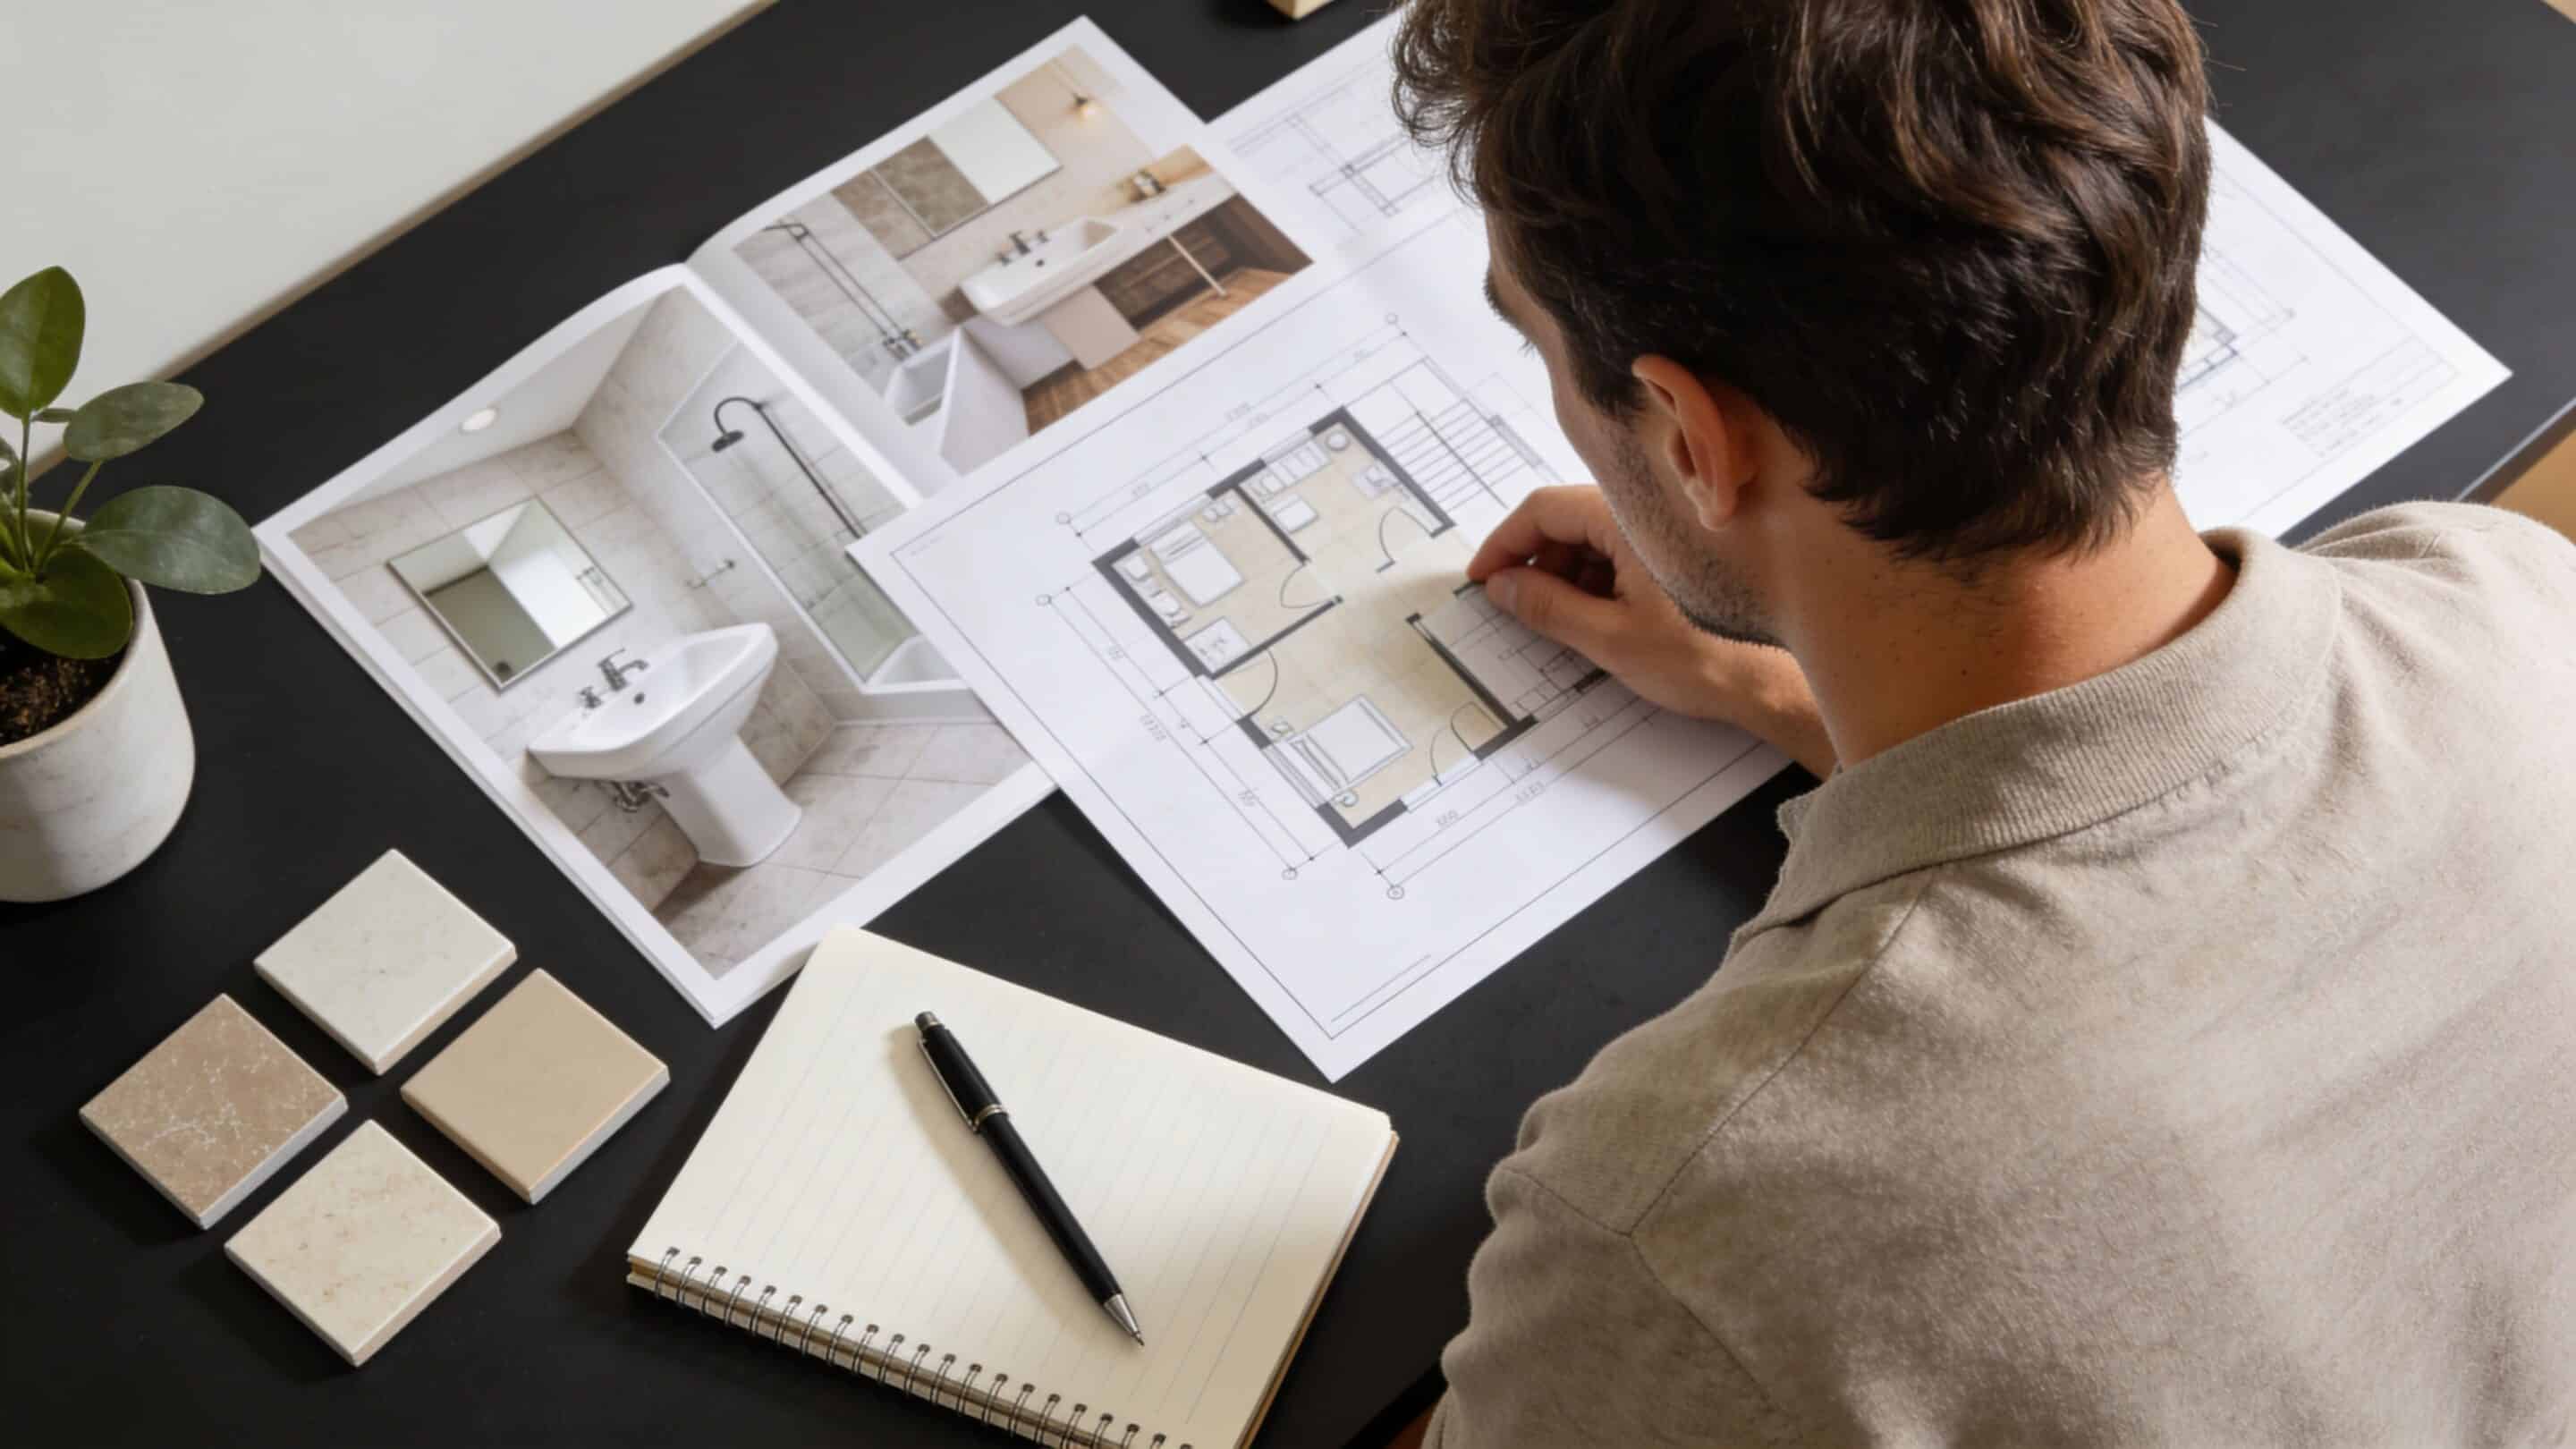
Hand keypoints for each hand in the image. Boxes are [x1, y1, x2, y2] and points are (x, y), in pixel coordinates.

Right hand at [1466, 486, 1835, 776]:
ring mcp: (1665, 531)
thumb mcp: (1610, 638)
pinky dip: (1597, 579)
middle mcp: (1648, 511)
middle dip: (1535, 563)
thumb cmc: (1707, 657)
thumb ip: (1547, 607)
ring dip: (1566, 574)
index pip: (1543, 509)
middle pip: (1567, 520)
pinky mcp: (1678, 553)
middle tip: (1516, 608)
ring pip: (1592, 538)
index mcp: (1630, 517)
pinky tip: (1598, 619)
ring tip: (1562, 623)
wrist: (1776, 682)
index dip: (1504, 544)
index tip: (1482, 579)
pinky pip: (1621, 551)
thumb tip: (1502, 586)